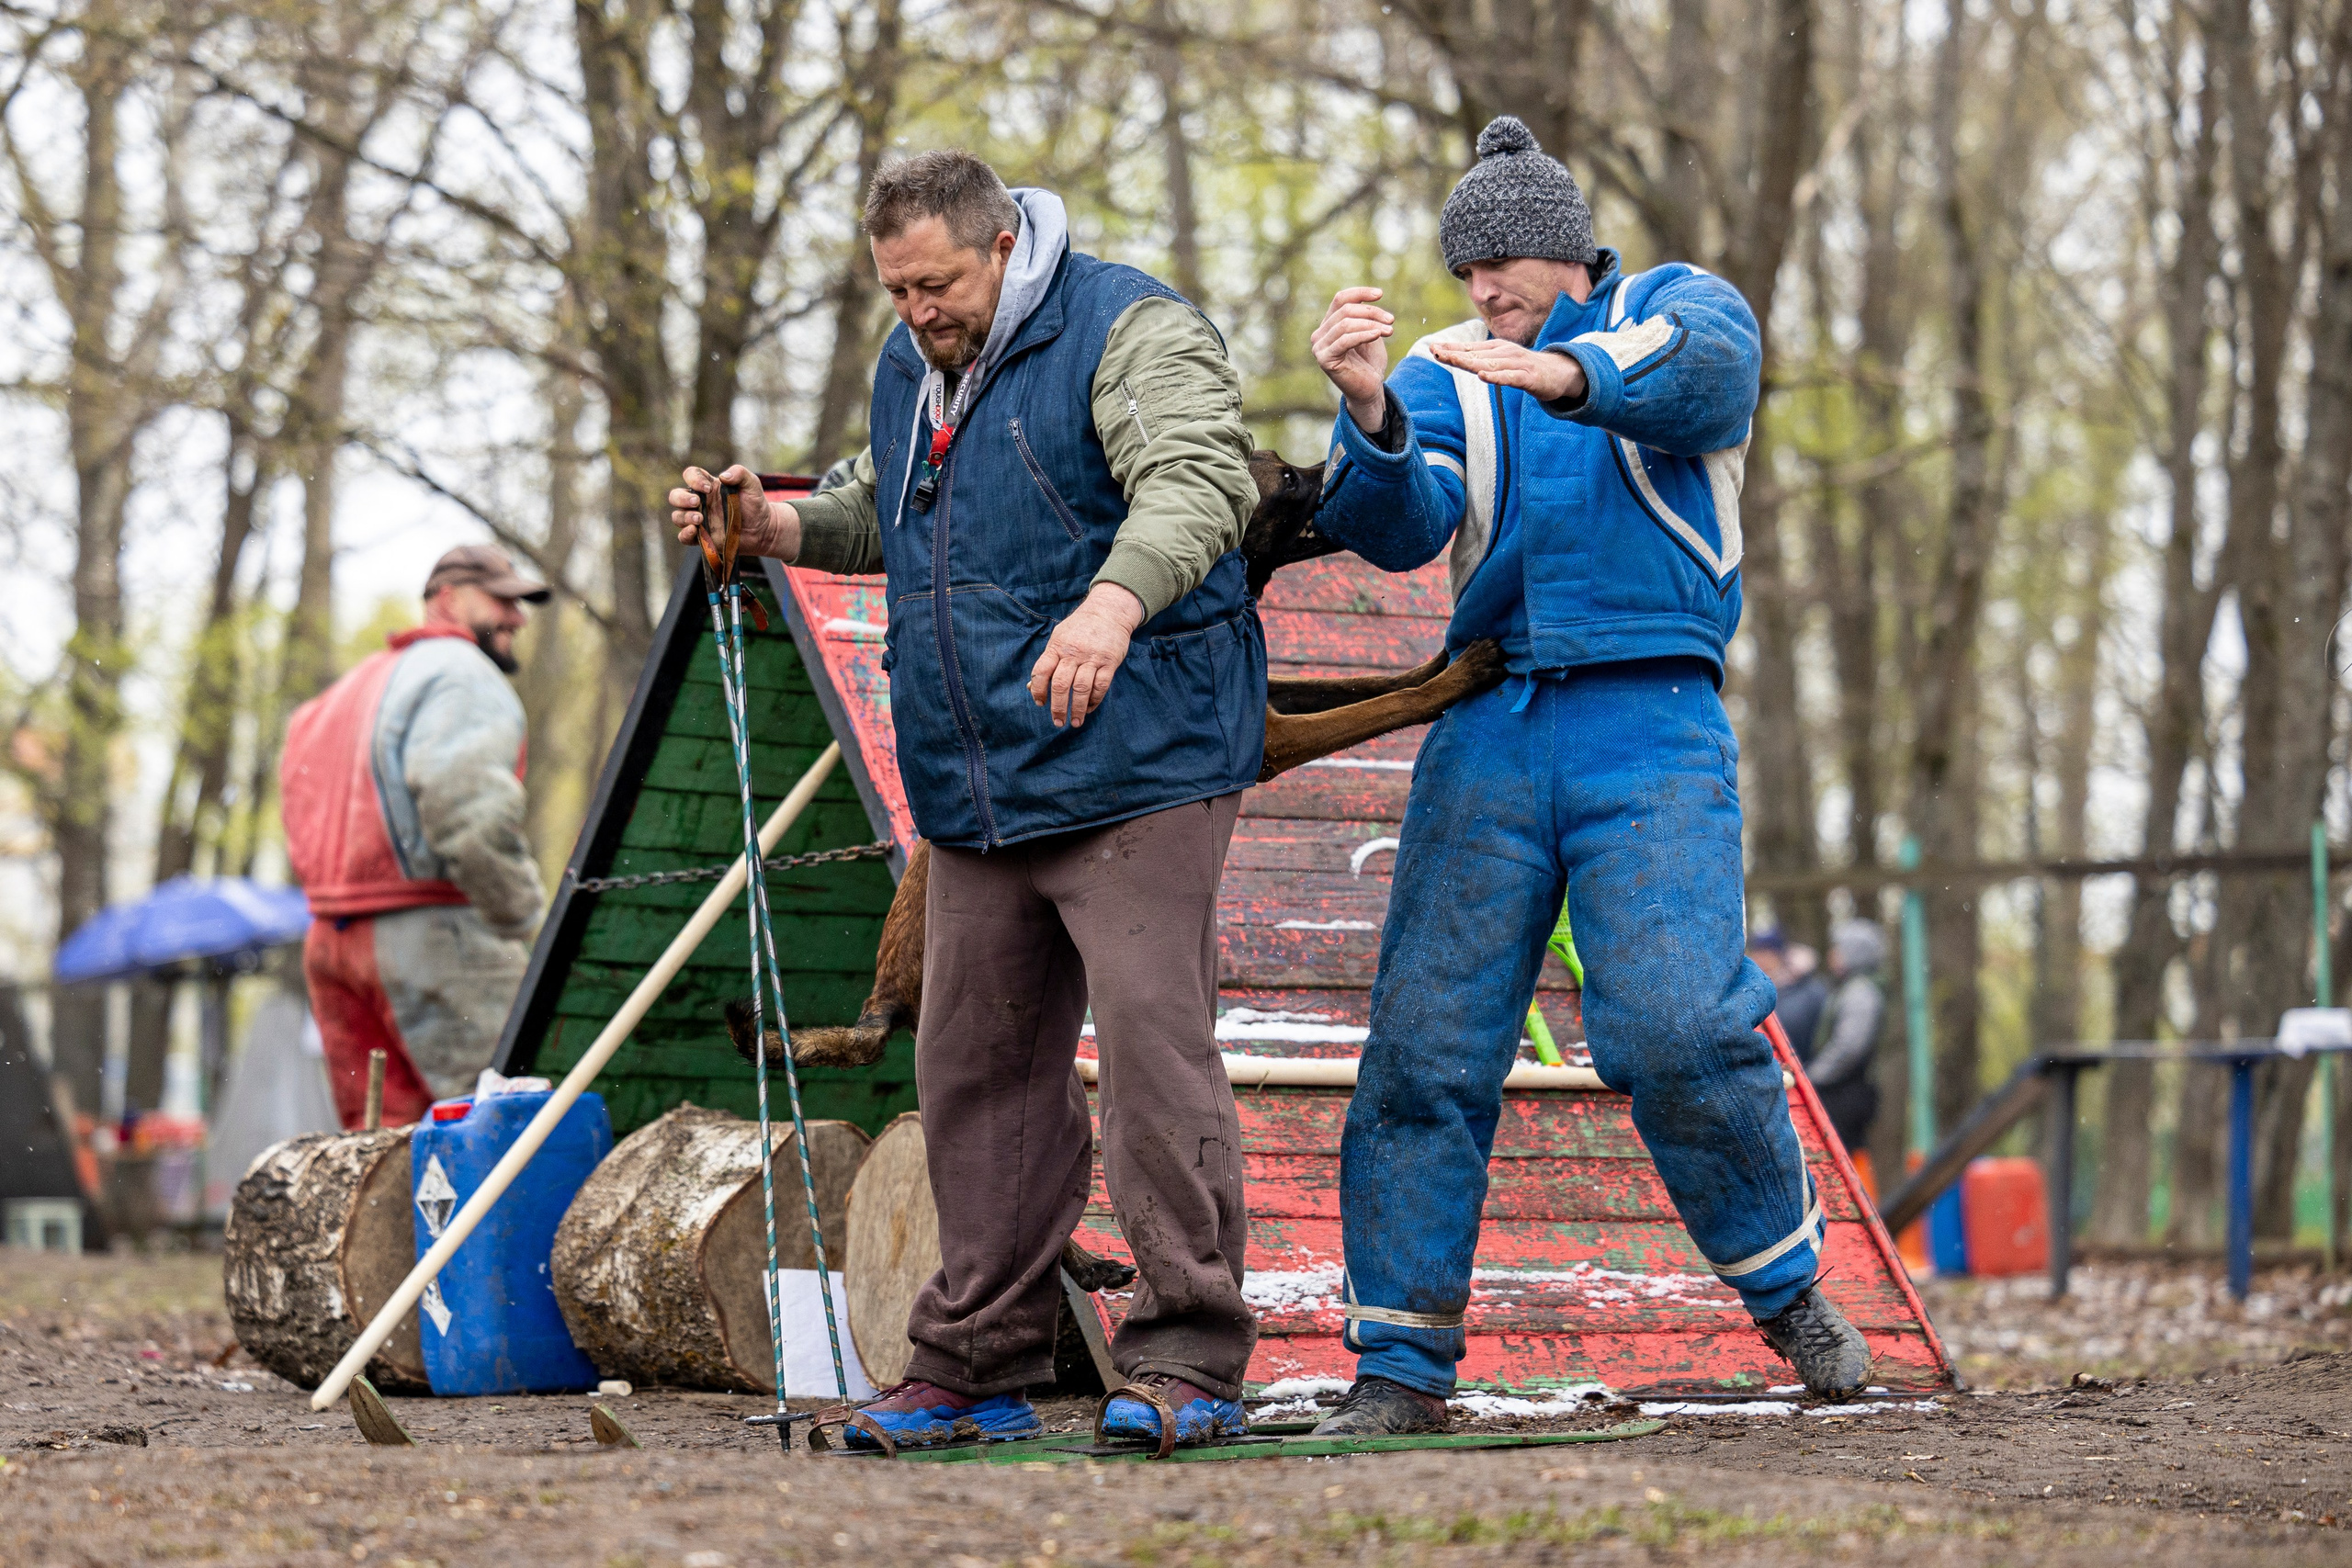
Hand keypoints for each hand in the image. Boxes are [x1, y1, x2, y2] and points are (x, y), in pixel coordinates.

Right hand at [669, 464, 799, 560]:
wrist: (763, 529)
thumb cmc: (755, 504)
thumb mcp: (752, 484)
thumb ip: (740, 473)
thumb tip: (723, 476)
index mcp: (708, 486)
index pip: (690, 475)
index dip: (693, 479)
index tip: (708, 488)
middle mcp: (700, 503)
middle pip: (676, 496)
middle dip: (682, 498)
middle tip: (697, 502)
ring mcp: (699, 520)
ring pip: (677, 516)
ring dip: (684, 516)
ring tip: (700, 519)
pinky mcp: (702, 537)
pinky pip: (683, 537)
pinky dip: (685, 534)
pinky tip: (695, 531)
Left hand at [1028, 584, 1144, 728]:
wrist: (1109, 611)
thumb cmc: (1080, 627)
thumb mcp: (1059, 638)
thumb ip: (1048, 661)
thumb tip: (1031, 686)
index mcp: (1057, 646)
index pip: (1042, 671)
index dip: (1038, 690)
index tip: (1040, 703)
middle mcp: (1074, 653)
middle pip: (1061, 684)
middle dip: (1057, 707)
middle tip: (1057, 722)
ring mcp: (1093, 657)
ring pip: (1081, 688)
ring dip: (1077, 709)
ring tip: (1074, 722)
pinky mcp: (1110, 662)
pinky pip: (1101, 685)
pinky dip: (1094, 700)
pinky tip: (1089, 708)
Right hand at [1311, 286, 1393, 432]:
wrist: (1369, 390)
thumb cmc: (1370, 363)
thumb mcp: (1369, 333)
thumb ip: (1365, 316)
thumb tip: (1369, 296)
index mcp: (1329, 325)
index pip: (1341, 299)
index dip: (1360, 293)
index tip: (1380, 294)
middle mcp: (1320, 334)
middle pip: (1345, 310)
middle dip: (1371, 312)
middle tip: (1391, 320)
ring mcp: (1320, 347)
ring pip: (1345, 323)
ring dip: (1371, 324)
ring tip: (1390, 330)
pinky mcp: (1325, 359)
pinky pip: (1345, 340)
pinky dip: (1363, 334)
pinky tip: (1378, 334)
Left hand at [1427, 338, 1586, 403]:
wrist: (1559, 372)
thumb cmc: (1525, 368)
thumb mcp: (1501, 361)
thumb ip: (1480, 360)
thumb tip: (1455, 356)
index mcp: (1496, 349)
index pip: (1469, 348)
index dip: (1451, 348)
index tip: (1432, 347)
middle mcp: (1504, 353)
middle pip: (1475, 354)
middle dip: (1454, 353)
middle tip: (1435, 351)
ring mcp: (1516, 364)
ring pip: (1488, 364)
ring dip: (1468, 362)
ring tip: (1451, 359)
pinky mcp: (1528, 377)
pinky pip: (1509, 377)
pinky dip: (1496, 377)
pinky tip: (1482, 376)